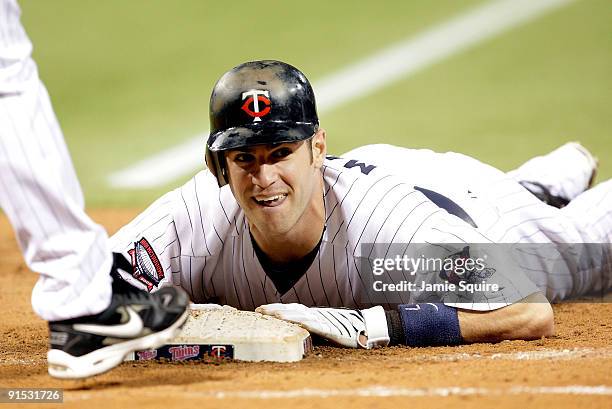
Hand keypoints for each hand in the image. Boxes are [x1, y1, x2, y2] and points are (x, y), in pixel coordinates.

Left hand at [256, 303, 388, 348]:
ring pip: (301, 315)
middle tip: (258, 310)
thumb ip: (310, 327)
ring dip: (286, 314)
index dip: (275, 308)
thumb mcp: (324, 327)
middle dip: (275, 310)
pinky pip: (316, 325)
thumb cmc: (345, 328)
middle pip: (292, 310)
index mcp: (313, 314)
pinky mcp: (331, 329)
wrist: (366, 327)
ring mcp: (323, 320)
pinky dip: (304, 323)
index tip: (259, 309)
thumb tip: (293, 332)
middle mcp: (316, 314)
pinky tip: (295, 323)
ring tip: (272, 315)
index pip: (290, 309)